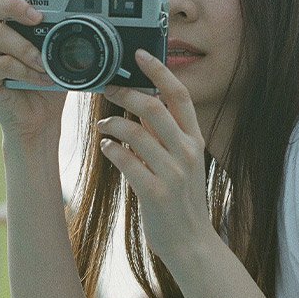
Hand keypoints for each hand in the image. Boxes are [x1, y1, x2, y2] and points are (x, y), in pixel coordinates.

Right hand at [0, 0, 64, 145]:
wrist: (40, 122)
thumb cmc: (49, 84)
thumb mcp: (61, 51)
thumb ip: (65, 28)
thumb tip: (89, 2)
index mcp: (8, 19)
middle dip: (14, 5)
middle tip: (37, 17)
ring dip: (27, 47)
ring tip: (46, 63)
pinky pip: (0, 64)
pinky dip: (26, 70)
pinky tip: (41, 78)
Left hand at [98, 50, 214, 267]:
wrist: (192, 243)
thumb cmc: (182, 201)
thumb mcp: (183, 162)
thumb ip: (167, 135)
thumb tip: (144, 105)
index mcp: (195, 140)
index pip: (180, 95)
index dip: (160, 70)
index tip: (140, 54)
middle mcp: (187, 152)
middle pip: (154, 107)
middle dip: (127, 92)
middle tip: (108, 89)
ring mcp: (173, 173)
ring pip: (136, 131)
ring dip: (112, 122)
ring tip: (103, 125)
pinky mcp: (155, 193)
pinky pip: (126, 160)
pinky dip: (111, 148)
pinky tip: (106, 147)